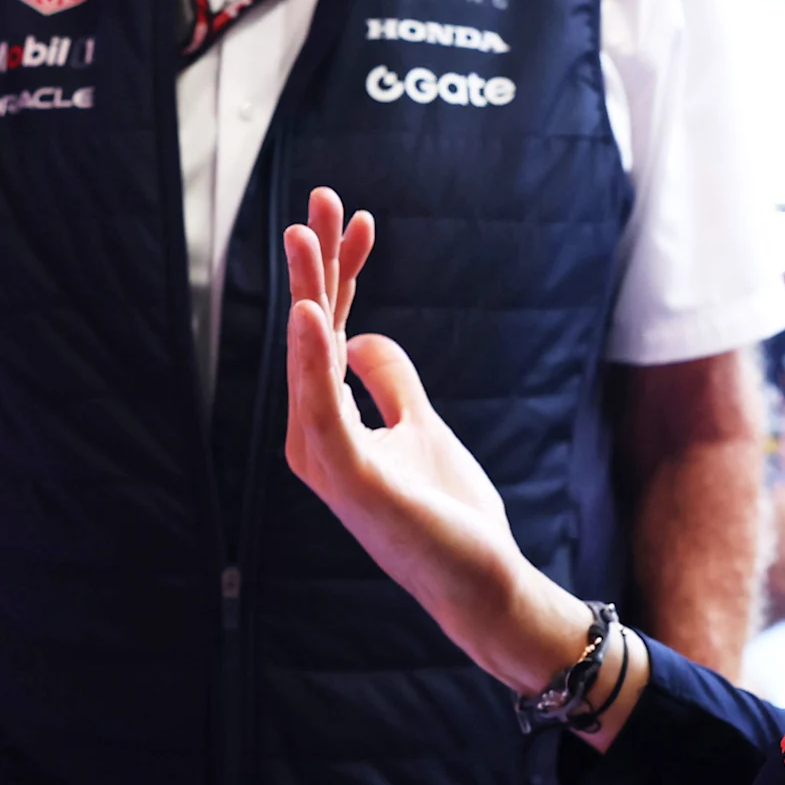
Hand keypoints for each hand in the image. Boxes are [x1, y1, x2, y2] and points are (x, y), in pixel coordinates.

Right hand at [282, 189, 589, 695]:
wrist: (478, 584)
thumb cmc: (447, 513)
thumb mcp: (423, 425)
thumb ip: (390, 379)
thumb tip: (361, 335)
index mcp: (327, 424)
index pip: (330, 332)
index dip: (342, 272)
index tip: (360, 218)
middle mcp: (314, 439)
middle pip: (312, 335)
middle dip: (315, 264)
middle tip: (320, 199)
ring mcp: (328, 461)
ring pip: (307, 360)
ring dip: (307, 293)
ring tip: (305, 236)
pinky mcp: (351, 481)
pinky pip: (324, 409)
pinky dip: (313, 360)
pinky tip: (314, 314)